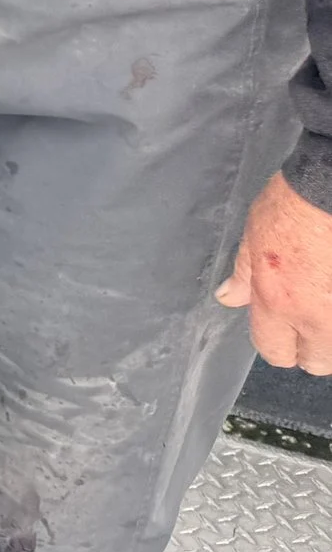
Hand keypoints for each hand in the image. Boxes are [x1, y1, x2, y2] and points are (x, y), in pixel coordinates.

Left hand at [218, 173, 331, 373]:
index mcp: (278, 302)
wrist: (331, 189)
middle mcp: (317, 317)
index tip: (282, 333)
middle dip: (312, 350)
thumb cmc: (293, 204)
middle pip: (317, 362)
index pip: (274, 351)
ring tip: (324, 305)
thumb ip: (243, 275)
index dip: (277, 344)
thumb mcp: (253, 238)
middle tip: (310, 324)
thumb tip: (229, 298)